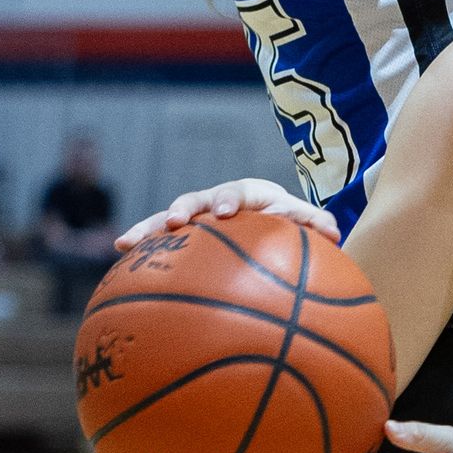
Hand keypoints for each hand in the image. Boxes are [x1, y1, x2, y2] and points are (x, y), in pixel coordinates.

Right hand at [118, 178, 335, 247]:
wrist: (264, 214)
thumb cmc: (284, 219)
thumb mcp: (299, 218)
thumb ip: (314, 223)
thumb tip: (334, 231)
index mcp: (246, 194)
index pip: (236, 193)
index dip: (228, 200)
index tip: (224, 212)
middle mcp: (215, 201)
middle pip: (194, 200)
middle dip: (183, 210)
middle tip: (175, 222)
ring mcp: (196, 218)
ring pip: (168, 220)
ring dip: (149, 229)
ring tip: (127, 243)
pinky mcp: (183, 236)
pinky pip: (160, 242)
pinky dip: (141, 249)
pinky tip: (118, 259)